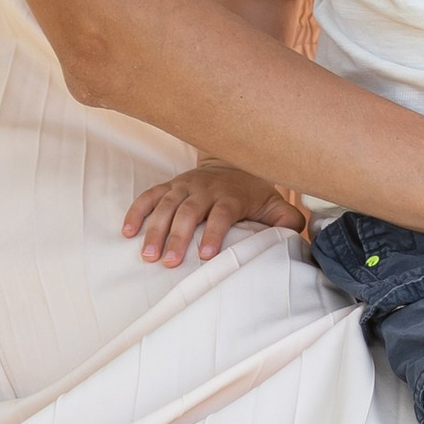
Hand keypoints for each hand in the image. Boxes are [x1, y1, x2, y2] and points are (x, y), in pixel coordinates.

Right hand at [122, 163, 304, 268]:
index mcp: (231, 196)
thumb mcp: (274, 204)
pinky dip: (136, 211)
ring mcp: (185, 186)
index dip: (213, 233)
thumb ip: (286, 220)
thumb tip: (297, 234)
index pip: (221, 213)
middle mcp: (205, 189)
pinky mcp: (170, 186)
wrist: (232, 161)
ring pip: (166, 205)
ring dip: (154, 228)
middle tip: (167, 262)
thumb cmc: (253, 193)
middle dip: (177, 236)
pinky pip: (149, 196)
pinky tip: (126, 232)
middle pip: (189, 211)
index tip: (205, 256)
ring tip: (146, 255)